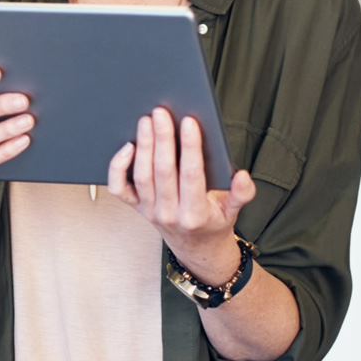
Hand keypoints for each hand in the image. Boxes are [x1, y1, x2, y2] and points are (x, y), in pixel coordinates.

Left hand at [106, 107, 255, 283]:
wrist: (195, 248)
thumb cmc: (214, 222)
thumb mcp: (233, 211)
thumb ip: (242, 194)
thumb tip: (242, 176)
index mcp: (196, 214)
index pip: (191, 175)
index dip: (190, 147)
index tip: (189, 122)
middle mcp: (169, 214)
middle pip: (163, 171)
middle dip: (162, 139)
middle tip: (161, 112)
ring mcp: (149, 211)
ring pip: (142, 175)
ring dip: (144, 146)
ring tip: (147, 120)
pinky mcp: (136, 207)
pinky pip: (119, 188)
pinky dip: (118, 167)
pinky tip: (127, 146)